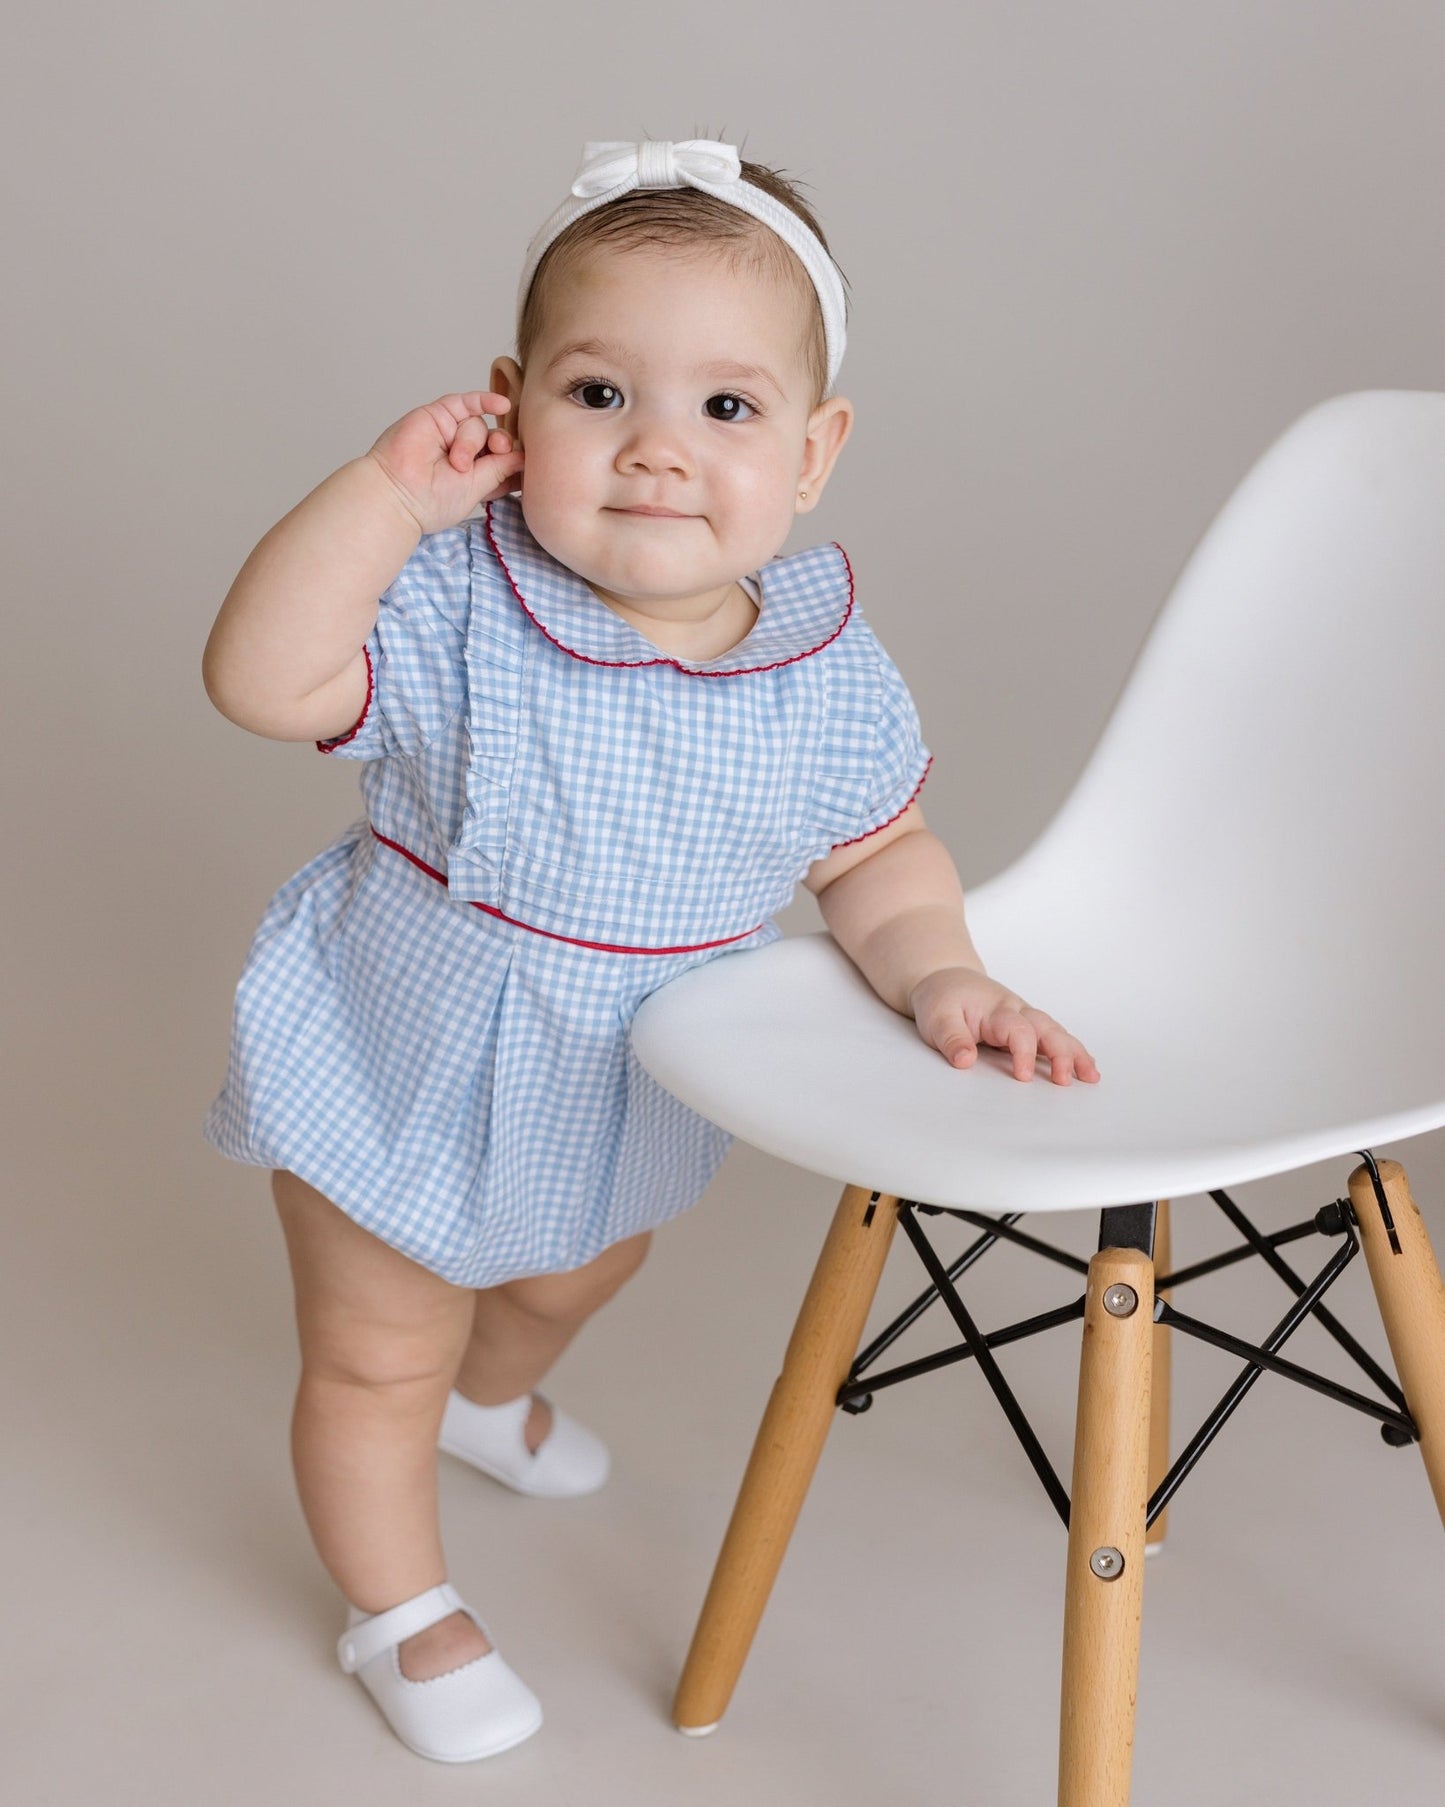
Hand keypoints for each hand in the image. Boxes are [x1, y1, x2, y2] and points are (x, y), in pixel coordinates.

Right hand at [365, 391, 525, 535]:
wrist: (398, 494)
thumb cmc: (432, 502)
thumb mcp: (477, 488)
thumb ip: (500, 469)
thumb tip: (524, 456)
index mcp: (475, 475)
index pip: (505, 461)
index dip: (515, 462)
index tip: (523, 470)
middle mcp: (465, 453)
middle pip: (494, 440)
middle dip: (500, 446)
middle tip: (497, 453)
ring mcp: (450, 433)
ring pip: (478, 425)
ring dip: (471, 442)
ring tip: (455, 462)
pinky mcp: (438, 415)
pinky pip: (468, 402)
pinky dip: (486, 400)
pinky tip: (503, 404)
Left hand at [908, 967, 1101, 1084]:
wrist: (944, 978)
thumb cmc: (942, 999)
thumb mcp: (937, 1018)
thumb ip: (952, 1039)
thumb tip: (965, 1061)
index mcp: (997, 1009)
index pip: (1018, 1031)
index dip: (1023, 1053)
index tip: (1023, 1077)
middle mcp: (1017, 1011)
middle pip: (1047, 1029)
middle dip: (1061, 1053)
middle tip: (1066, 1080)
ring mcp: (1025, 1017)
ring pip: (1056, 1032)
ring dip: (1074, 1053)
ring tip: (1091, 1076)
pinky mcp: (1027, 1026)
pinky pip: (1053, 1037)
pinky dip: (1070, 1051)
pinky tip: (1084, 1069)